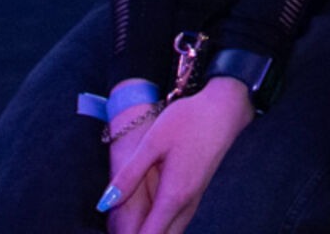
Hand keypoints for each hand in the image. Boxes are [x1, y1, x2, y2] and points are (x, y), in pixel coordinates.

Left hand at [100, 78, 253, 233]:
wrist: (226, 108)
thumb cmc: (188, 121)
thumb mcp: (152, 143)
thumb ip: (128, 176)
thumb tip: (104, 205)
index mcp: (173, 195)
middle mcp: (186, 203)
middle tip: (118, 231)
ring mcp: (194, 198)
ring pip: (172, 232)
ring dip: (151, 233)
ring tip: (129, 228)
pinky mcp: (197, 190)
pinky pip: (177, 221)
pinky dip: (161, 227)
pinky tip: (149, 220)